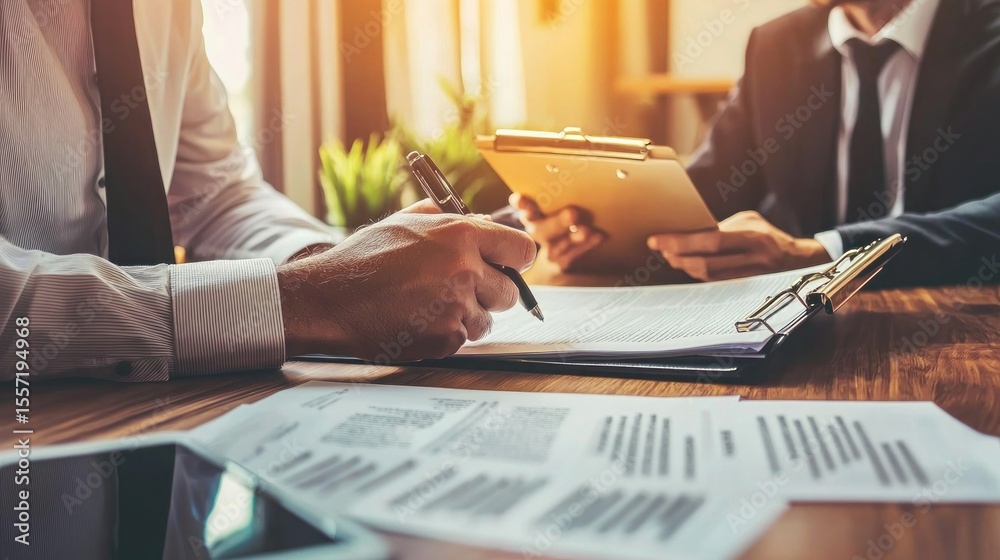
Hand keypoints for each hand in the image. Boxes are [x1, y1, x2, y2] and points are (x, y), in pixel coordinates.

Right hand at [278, 200, 536, 362]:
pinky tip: (417, 322)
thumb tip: (473, 217)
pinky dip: (445, 334)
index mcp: (461, 235)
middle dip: (492, 293)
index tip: (508, 266)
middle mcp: (466, 270)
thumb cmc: (363, 259)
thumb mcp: (403, 223)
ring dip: (467, 316)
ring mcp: (457, 307)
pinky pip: (462, 339)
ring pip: (486, 319)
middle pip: (510, 291)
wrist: (330, 299)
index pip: (523, 250)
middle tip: (461, 290)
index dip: (516, 260)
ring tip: (429, 306)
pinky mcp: (445, 339)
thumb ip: (444, 219)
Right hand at [511, 193, 604, 271]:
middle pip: (543, 230)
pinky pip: (574, 254)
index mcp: (531, 217)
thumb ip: (557, 198)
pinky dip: (587, 245)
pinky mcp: (560, 262)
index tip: (520, 198)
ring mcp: (548, 249)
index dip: (521, 204)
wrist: (550, 260)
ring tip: (585, 230)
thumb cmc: (555, 223)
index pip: (524, 209)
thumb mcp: (551, 210)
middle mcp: (537, 232)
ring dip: (574, 236)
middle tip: (572, 213)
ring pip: (560, 244)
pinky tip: (598, 236)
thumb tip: (581, 175)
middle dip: (557, 222)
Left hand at [647, 211, 831, 281]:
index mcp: (754, 236)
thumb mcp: (749, 222)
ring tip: (672, 257)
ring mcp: (751, 276)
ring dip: (685, 267)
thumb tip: (690, 232)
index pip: (710, 240)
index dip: (681, 242)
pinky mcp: (746, 287)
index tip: (658, 240)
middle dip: (679, 256)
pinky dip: (697, 274)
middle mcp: (754, 258)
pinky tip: (687, 266)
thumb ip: (723, 227)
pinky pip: (715, 283)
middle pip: (706, 262)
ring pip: (709, 276)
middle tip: (662, 249)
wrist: (799, 259)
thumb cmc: (768, 235)